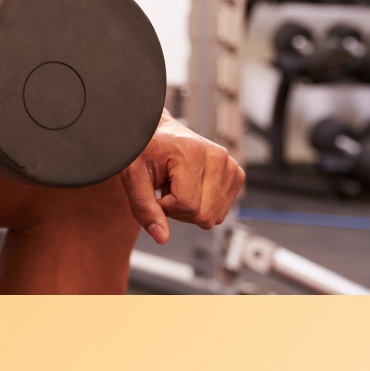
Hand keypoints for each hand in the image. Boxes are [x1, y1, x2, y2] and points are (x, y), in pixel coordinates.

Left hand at [119, 113, 245, 244]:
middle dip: (179, 210)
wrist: (158, 132)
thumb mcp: (133, 176)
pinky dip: (203, 205)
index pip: (186, 205)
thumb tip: (162, 237)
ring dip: (191, 209)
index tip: (155, 188)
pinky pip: (221, 211)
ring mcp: (230, 165)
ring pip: (214, 217)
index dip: (164, 206)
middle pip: (204, 216)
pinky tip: (190, 185)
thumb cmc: (144, 150)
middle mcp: (218, 157)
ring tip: (177, 184)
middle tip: (166, 187)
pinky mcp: (236, 174)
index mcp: (193, 152)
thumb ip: (144, 208)